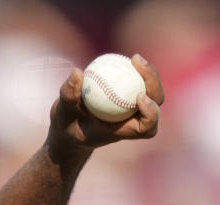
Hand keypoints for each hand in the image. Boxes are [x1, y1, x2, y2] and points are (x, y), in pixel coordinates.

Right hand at [48, 54, 163, 154]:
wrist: (69, 129)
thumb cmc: (67, 126)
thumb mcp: (62, 114)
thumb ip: (69, 96)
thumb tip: (77, 72)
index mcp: (123, 131)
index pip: (147, 127)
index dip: (150, 112)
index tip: (139, 96)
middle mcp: (133, 120)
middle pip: (156, 102)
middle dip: (154, 83)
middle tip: (138, 64)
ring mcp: (133, 108)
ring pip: (152, 91)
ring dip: (149, 74)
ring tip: (135, 58)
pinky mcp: (129, 97)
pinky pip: (140, 83)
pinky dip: (137, 72)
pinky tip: (130, 59)